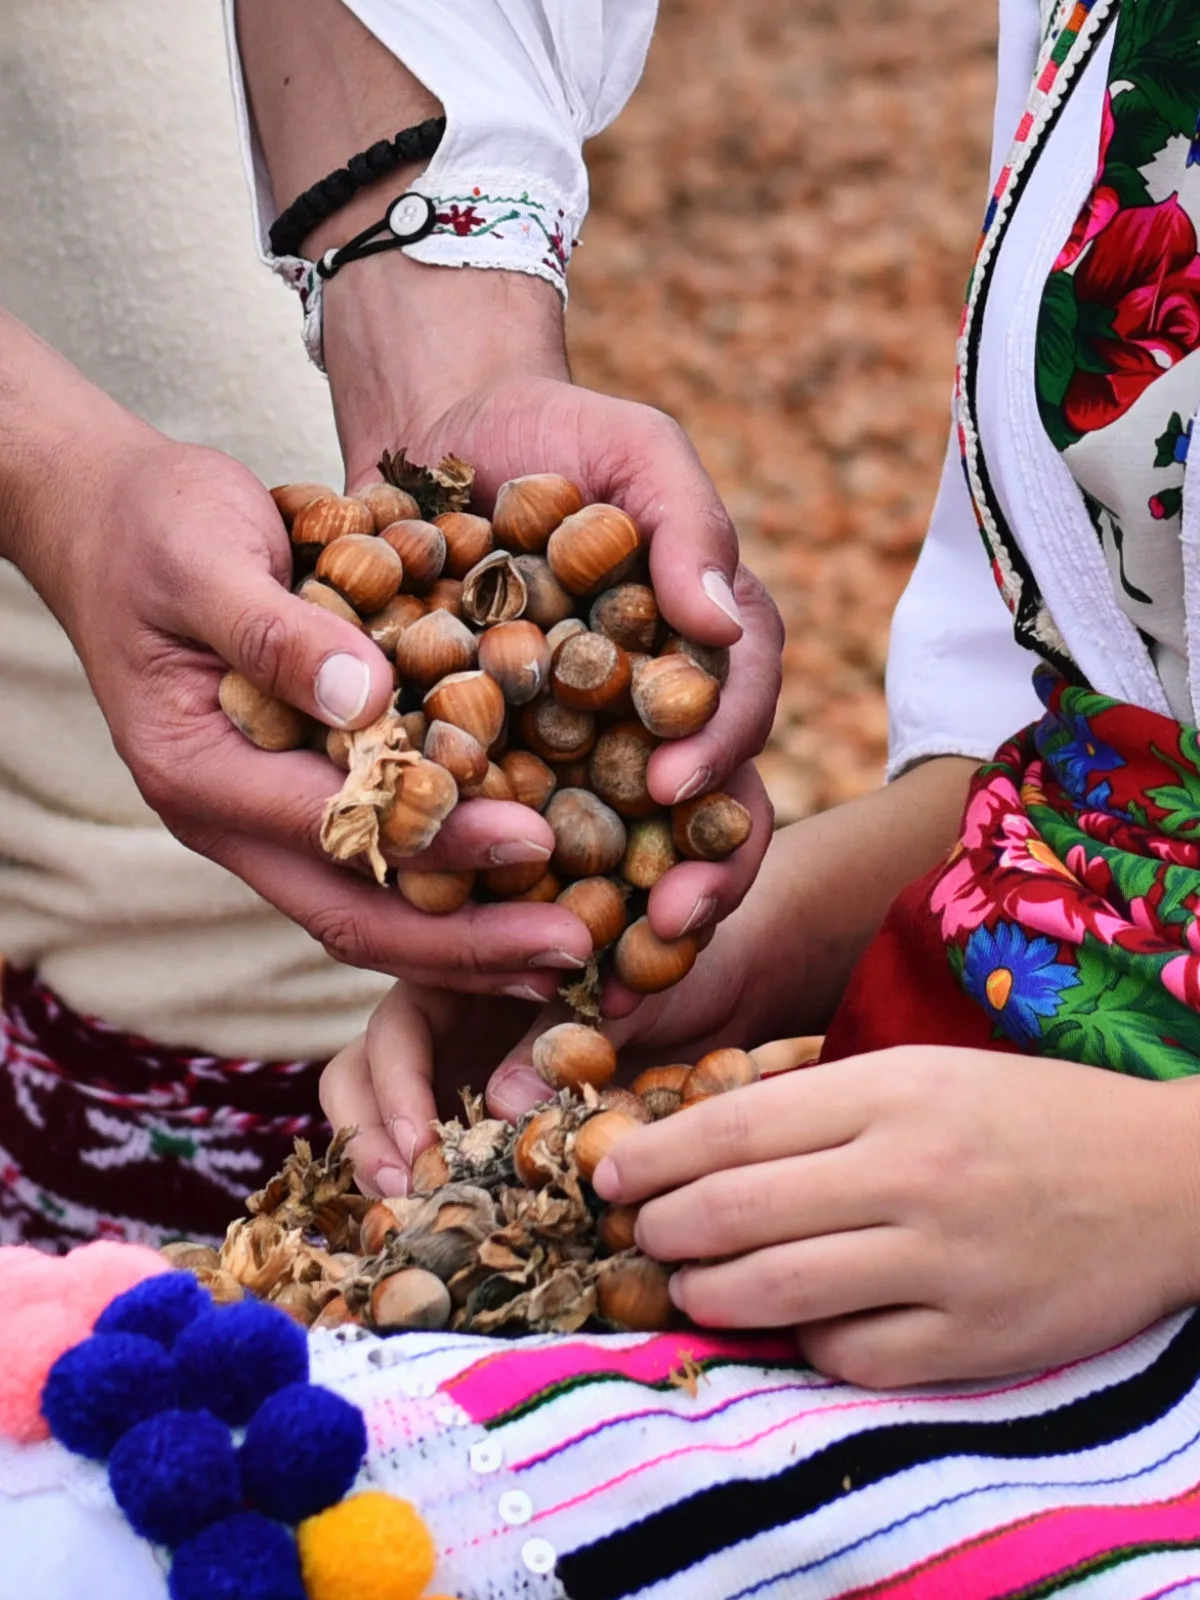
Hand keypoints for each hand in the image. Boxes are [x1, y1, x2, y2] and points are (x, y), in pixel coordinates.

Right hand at [17, 428, 596, 988]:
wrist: (110, 523)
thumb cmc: (156, 527)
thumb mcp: (205, 557)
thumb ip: (275, 631)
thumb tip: (365, 698)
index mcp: (198, 770)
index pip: (332, 828)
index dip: (436, 841)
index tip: (533, 841)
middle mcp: (227, 818)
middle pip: (353, 916)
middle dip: (464, 943)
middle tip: (572, 950)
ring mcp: (261, 820)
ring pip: (368, 911)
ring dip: (464, 940)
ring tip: (564, 950)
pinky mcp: (296, 801)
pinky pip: (376, 868)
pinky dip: (447, 889)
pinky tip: (525, 892)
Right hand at [319, 903, 766, 1197]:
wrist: (725, 985)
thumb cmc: (666, 970)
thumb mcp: (619, 990)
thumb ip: (558, 1033)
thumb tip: (501, 1104)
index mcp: (463, 973)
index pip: (395, 1026)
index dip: (394, 1083)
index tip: (419, 1140)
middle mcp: (447, 1023)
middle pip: (361, 1074)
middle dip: (368, 1134)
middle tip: (401, 1192)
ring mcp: (458, 1073)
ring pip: (380, 1118)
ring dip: (380, 1164)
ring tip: (407, 1214)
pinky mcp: (483, 1123)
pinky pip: (434, 1156)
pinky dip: (427, 1189)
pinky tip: (444, 1229)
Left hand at [342, 370, 781, 970]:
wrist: (442, 441)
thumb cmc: (557, 437)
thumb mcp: (635, 450)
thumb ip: (690, 523)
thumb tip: (721, 622)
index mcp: (701, 650)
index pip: (737, 712)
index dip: (719, 754)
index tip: (676, 788)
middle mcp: (654, 714)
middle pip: (704, 811)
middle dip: (698, 874)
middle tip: (666, 926)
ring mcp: (586, 747)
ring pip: (623, 848)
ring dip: (620, 917)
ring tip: (599, 976)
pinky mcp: (507, 765)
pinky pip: (523, 836)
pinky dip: (518, 891)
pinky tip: (497, 940)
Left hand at [593, 1047, 1199, 1385]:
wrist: (1162, 1180)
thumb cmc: (1024, 1115)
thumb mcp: (921, 1072)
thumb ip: (818, 1104)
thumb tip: (701, 1148)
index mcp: (891, 1091)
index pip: (733, 1127)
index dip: (652, 1156)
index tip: (610, 1175)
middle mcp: (910, 1172)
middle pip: (737, 1211)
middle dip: (663, 1229)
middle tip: (640, 1235)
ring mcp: (944, 1262)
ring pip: (779, 1291)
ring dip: (710, 1294)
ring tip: (693, 1287)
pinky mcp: (976, 1339)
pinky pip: (851, 1356)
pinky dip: (804, 1345)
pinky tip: (796, 1326)